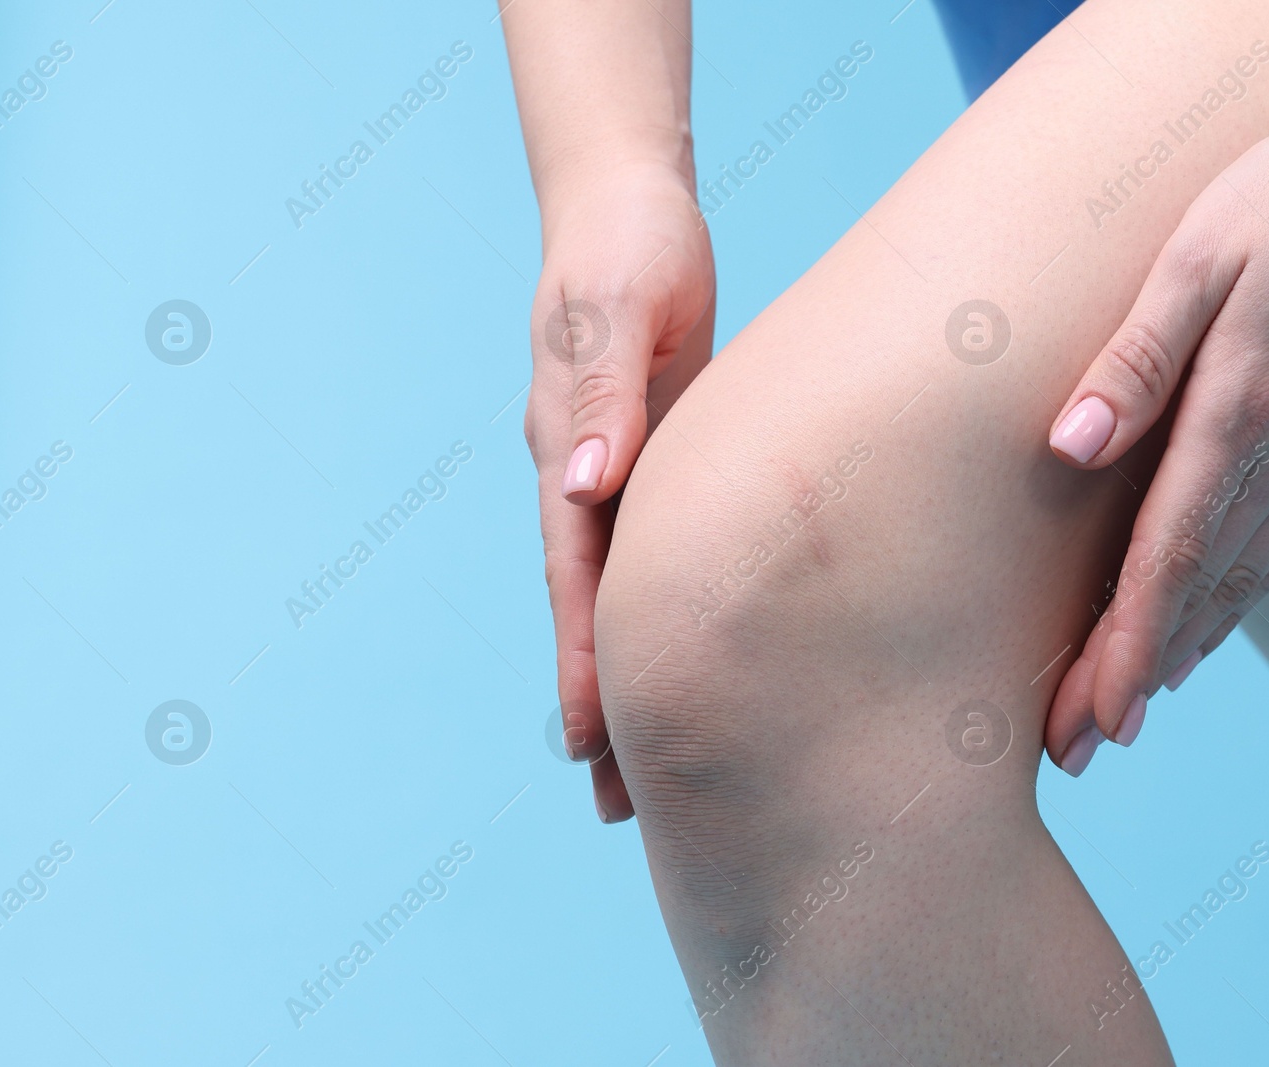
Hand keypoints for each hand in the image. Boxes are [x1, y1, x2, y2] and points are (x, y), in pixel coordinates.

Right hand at [526, 162, 713, 817]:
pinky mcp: (661, 463)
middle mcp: (586, 479)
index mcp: (568, 451)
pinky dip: (670, 618)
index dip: (582, 662)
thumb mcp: (615, 303)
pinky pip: (664, 559)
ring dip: (638, 675)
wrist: (629, 207)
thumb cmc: (627, 246)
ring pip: (627, 596)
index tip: (592, 744)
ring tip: (654, 765)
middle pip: (594, 609)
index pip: (575, 577)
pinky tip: (701, 661)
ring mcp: (620, 476)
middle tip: (622, 806)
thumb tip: (584, 486)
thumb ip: (601, 392)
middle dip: (605, 703)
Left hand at [1043, 101, 1268, 773]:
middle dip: (1134, 677)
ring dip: (1179, 656)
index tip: (1093, 715)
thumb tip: (1070, 447)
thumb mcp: (1196, 257)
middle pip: (1198, 590)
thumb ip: (1136, 358)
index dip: (1128, 643)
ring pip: (1242, 584)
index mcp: (1243, 409)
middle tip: (1076, 749)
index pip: (1171, 553)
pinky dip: (1231, 607)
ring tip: (1124, 717)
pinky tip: (1200, 637)